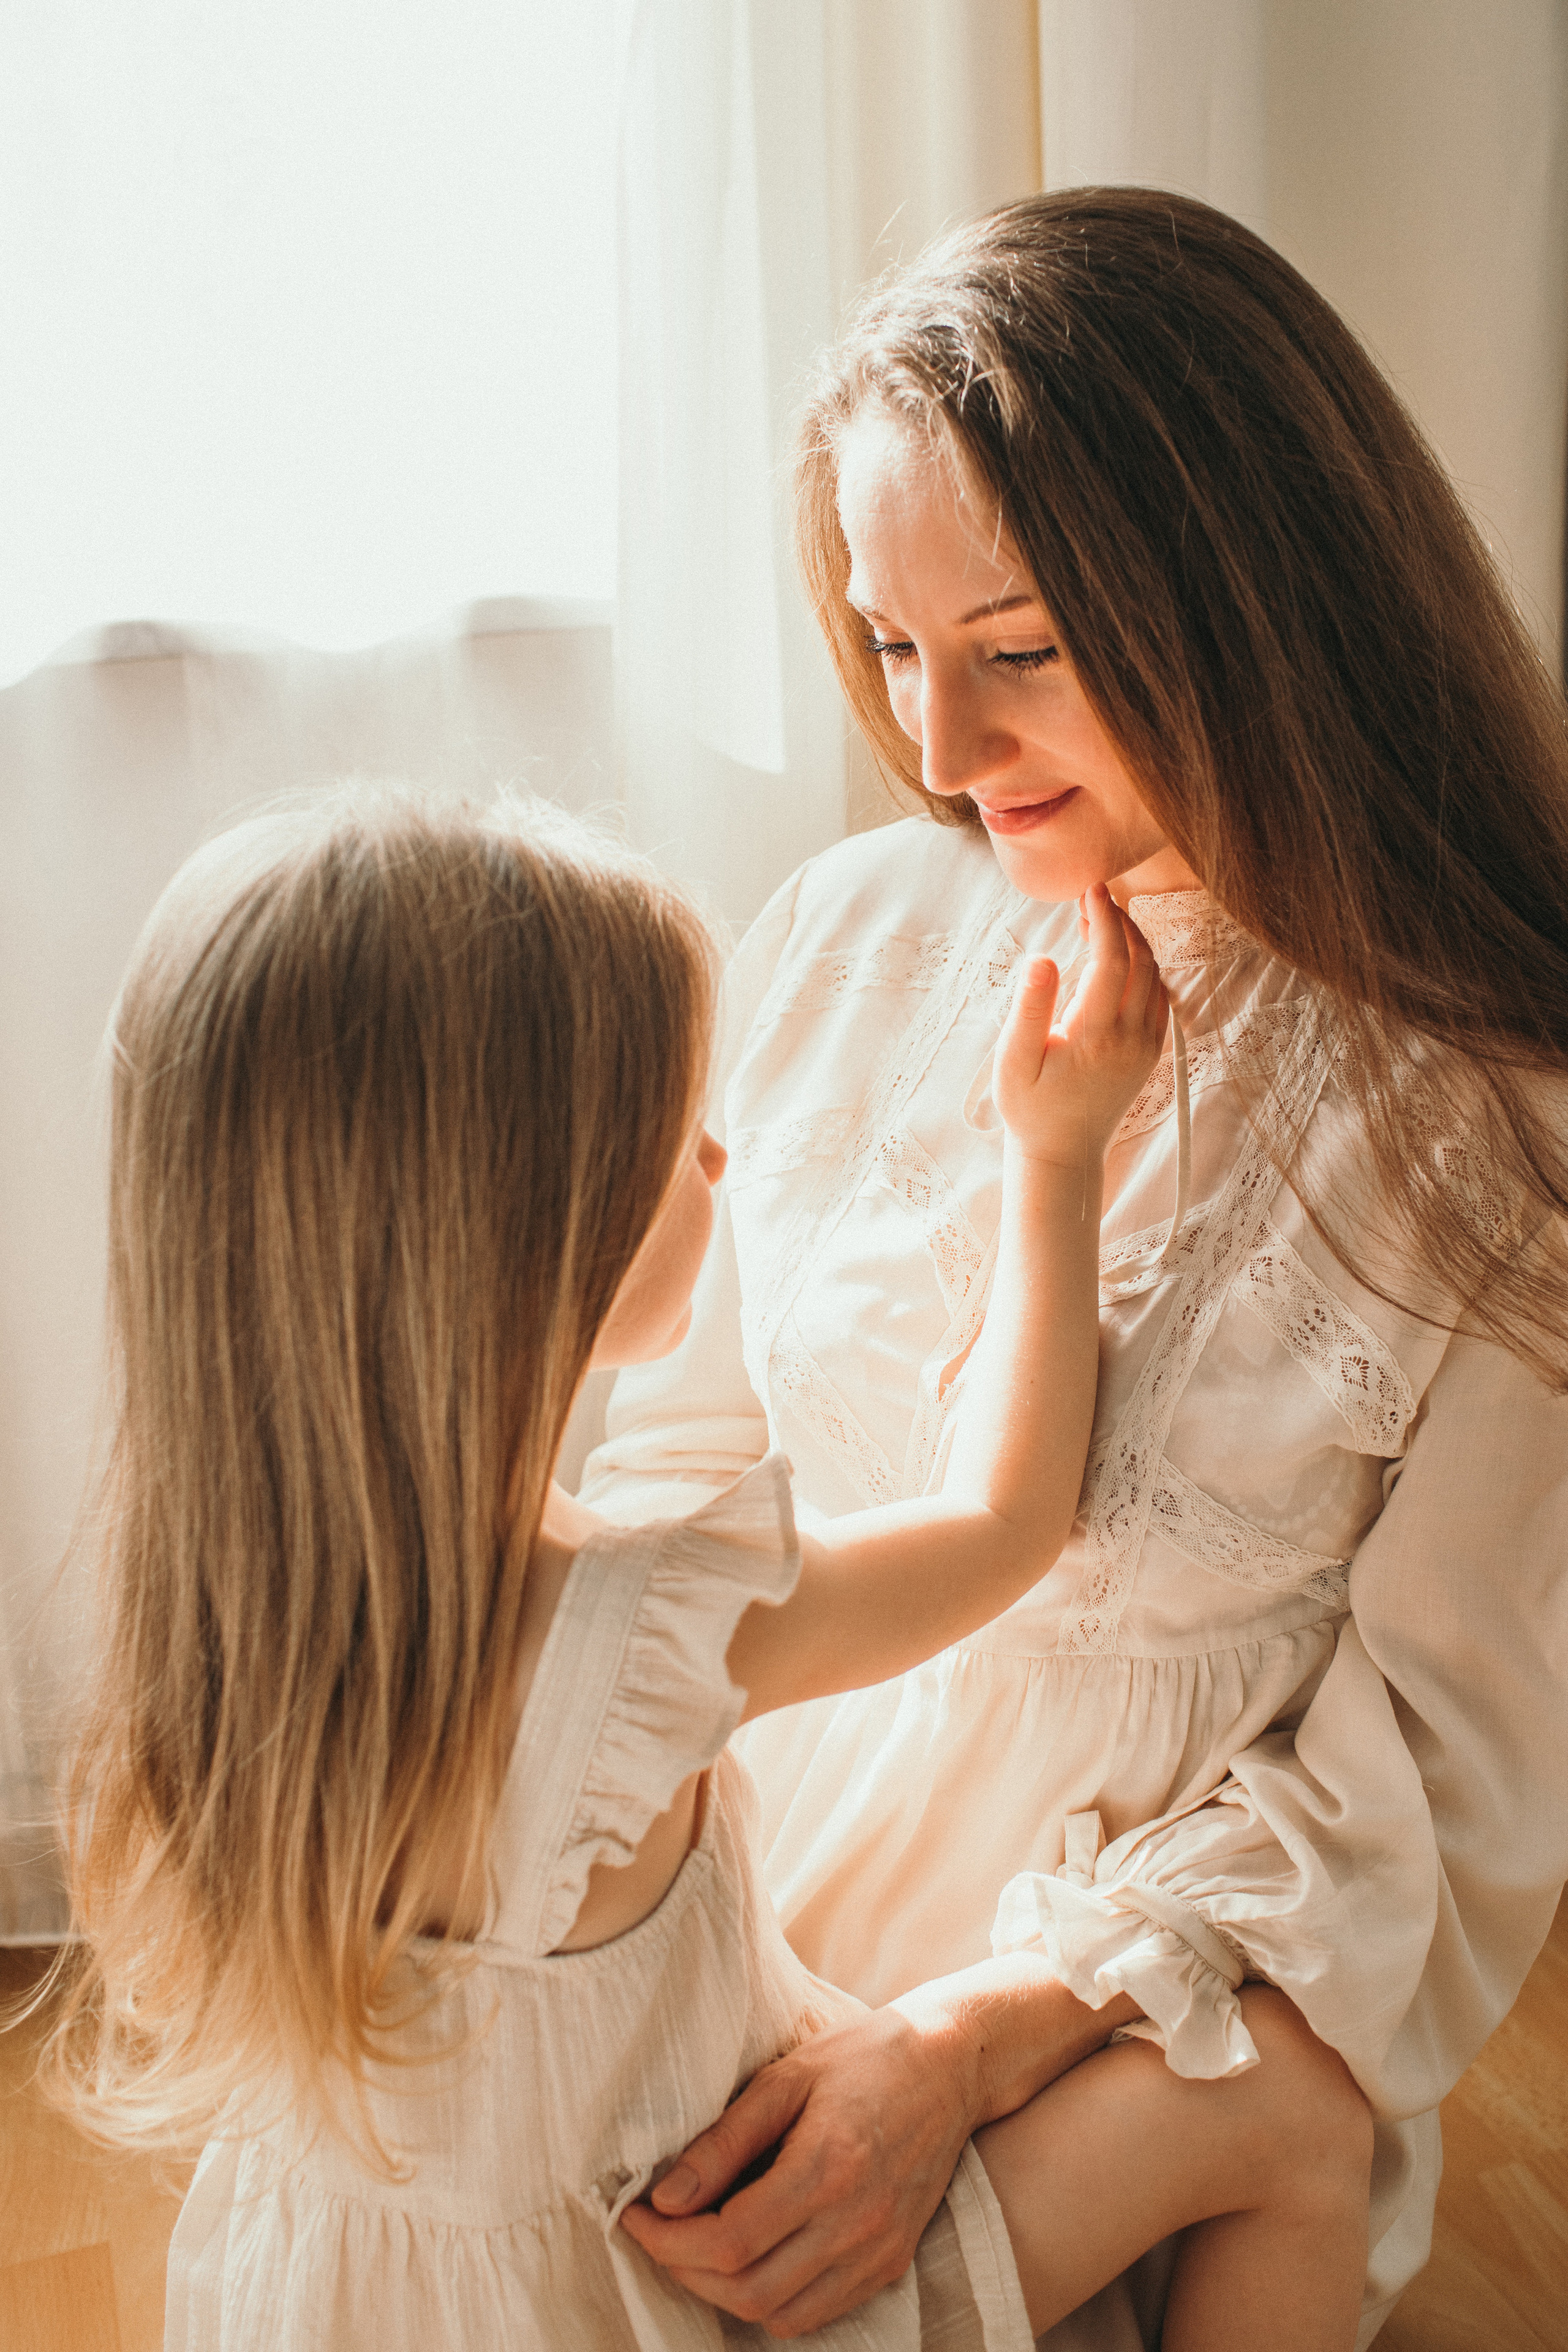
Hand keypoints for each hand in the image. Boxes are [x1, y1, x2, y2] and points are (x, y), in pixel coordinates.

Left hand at [617, 2001, 978, 2336]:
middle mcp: (856, 2225)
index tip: (635, 2214)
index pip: (728, 2241)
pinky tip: (750, 2259)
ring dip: (723, 2293)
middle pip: (747, 2289)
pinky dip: (771, 2302)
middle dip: (684, 2270)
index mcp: (827, 2169)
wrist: (952, 2066)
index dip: (668, 2239)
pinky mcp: (891, 2263)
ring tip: (694, 2247)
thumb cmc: (865, 2057)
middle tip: (656, 2233)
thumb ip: (725, 2141)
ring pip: (779, 2315)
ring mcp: (878, 2252)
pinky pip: (817, 2312)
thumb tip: (666, 2198)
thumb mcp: (787, 2077)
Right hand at [993, 882, 1165, 1172]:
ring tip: (1097, 923)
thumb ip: (1029, 1009)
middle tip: (1091, 898)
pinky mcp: (1150, 1052)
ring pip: (1154, 976)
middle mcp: (1131, 1039)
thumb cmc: (1029, 1108)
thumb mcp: (1014, 1061)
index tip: (1090, 889)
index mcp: (1095, 1036)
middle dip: (1120, 922)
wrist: (1063, 1153)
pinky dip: (1143, 967)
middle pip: (1140, 961)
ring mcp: (1146, 1046)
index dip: (1103, 919)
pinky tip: (1117, 958)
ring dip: (1132, 942)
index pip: (1111, 960)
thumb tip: (1041, 959)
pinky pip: (1158, 997)